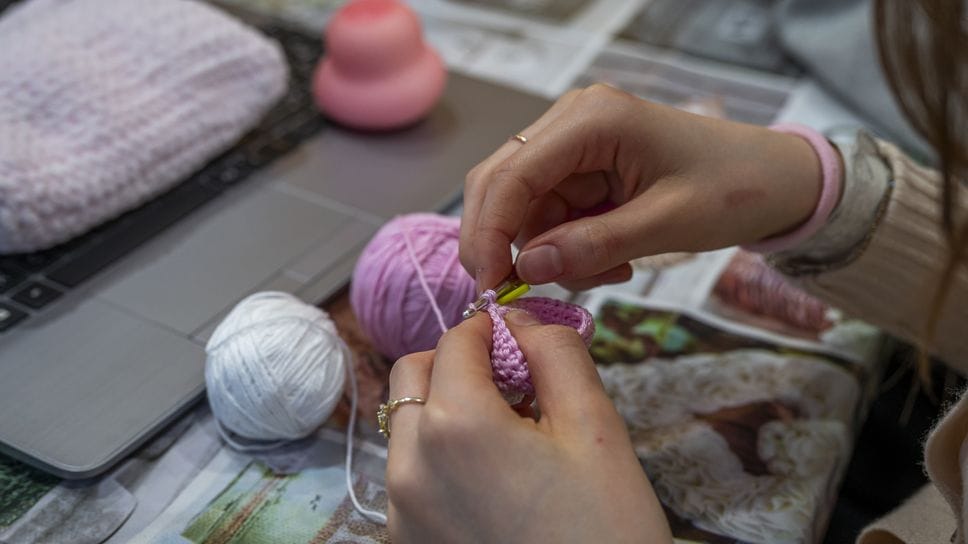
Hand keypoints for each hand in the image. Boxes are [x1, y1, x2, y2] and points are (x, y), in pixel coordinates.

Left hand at [385, 311, 671, 542]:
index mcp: (456, 424)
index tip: (521, 340)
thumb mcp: (596, 429)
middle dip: (457, 363)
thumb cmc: (604, 531)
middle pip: (414, 376)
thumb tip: (521, 319)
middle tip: (514, 386)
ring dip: (446, 409)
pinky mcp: (405, 542)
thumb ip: (555, 354)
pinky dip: (439, 458)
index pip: (456, 341)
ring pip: (407, 425)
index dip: (491, 329)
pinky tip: (492, 483)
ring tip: (508, 437)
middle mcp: (411, 464)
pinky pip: (409, 474)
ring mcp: (401, 509)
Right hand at [460, 84, 822, 290]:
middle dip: (506, 243)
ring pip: (524, 207)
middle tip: (519, 293)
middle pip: (502, 184)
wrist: (776, 179)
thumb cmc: (734, 188)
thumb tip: (527, 269)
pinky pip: (551, 215)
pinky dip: (569, 247)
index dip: (490, 233)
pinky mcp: (582, 168)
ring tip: (612, 270)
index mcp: (592, 119)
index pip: (513, 175)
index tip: (490, 287)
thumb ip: (593, 246)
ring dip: (551, 252)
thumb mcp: (667, 223)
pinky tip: (614, 260)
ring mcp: (574, 144)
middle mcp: (571, 121)